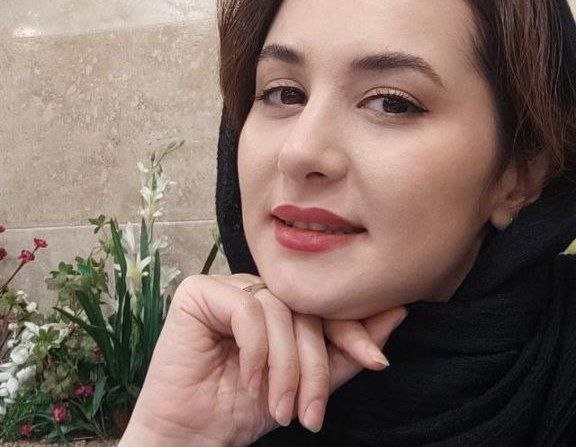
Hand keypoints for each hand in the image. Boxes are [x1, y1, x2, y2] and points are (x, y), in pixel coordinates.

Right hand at [120, 273, 407, 446]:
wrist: (191, 436)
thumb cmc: (245, 410)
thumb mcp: (307, 384)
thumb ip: (347, 352)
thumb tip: (399, 312)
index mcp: (280, 305)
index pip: (323, 306)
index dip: (352, 331)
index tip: (377, 362)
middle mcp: (255, 289)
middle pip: (303, 309)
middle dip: (314, 364)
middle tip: (312, 414)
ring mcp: (228, 286)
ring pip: (278, 310)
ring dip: (285, 365)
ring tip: (280, 408)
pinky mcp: (200, 292)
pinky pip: (246, 309)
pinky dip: (256, 349)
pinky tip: (250, 380)